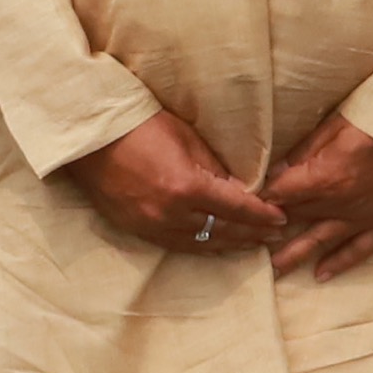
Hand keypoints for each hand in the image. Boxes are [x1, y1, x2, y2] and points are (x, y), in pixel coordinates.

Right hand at [70, 111, 289, 260]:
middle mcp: (171, 214)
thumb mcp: (187, 138)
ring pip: (200, 243)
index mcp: (187, 188)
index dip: (262, 215)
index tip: (281, 218)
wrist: (91, 138)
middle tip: (274, 235)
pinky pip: (177, 245)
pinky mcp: (137, 230)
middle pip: (222, 231)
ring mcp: (152, 226)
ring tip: (251, 244)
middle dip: (251, 233)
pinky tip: (215, 245)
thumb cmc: (141, 126)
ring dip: (229, 244)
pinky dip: (200, 246)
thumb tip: (238, 188)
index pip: (237, 208)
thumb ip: (215, 168)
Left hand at [257, 113, 372, 278]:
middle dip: (271, 229)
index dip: (260, 200)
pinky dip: (340, 263)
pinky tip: (321, 275)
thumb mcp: (338, 124)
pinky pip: (359, 250)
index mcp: (325, 177)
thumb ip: (305, 150)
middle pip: (297, 218)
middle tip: (248, 242)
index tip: (243, 207)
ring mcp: (362, 217)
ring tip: (274, 270)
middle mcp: (340, 204)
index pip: (282, 194)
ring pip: (321, 241)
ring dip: (295, 255)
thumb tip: (276, 171)